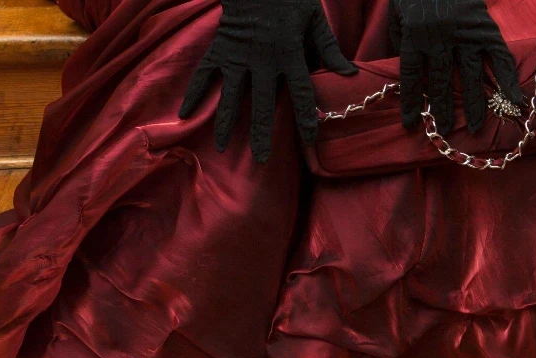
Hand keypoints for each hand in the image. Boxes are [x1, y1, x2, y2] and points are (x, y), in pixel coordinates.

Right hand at [178, 0, 356, 163]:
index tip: (309, 140)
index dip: (306, 118)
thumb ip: (329, 49)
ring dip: (226, 123)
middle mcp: (262, 60)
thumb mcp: (315, 19)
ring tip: (222, 147)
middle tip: (260, 160)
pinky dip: (194, 94)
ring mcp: (237, 57)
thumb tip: (350, 74)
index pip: (301, 93)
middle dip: (261, 135)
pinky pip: (203, 75)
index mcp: (289, 54)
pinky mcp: (220, 50)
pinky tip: (185, 115)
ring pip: (230, 97)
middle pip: (262, 105)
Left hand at [388, 0, 522, 133]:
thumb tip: (405, 74)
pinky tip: (514, 99)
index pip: (412, 78)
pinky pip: (499, 56)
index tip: (411, 124)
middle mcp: (440, 38)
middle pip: (441, 82)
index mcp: (415, 36)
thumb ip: (401, 42)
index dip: (412, 102)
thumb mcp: (397, 15)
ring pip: (470, 75)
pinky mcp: (486, 27)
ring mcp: (465, 33)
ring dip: (475, 103)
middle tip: (445, 132)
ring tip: (477, 127)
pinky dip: (508, 78)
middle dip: (443, 110)